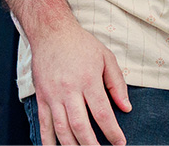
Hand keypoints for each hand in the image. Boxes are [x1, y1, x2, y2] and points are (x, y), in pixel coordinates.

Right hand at [30, 19, 131, 144]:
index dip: (112, 131)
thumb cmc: (81, 45)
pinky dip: (48, 140)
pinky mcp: (42, 97)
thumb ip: (117, 83)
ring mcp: (53, 95)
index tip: (120, 142)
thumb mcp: (106, 57)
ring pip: (61, 128)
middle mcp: (69, 90)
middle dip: (92, 145)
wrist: (51, 32)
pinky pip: (43, 124)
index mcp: (88, 80)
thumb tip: (126, 107)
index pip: (102, 112)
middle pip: (80, 125)